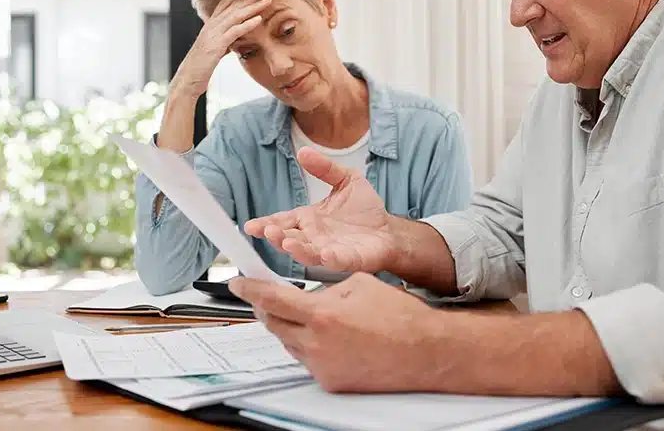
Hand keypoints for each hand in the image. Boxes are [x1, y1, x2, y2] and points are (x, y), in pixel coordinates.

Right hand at [173, 0, 271, 98]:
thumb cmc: (201, 66)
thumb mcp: (214, 49)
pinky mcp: (216, 45)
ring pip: (235, 15)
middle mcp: (211, 25)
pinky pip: (234, 31)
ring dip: (253, 7)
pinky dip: (247, 24)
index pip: (228, 3)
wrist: (187, 79)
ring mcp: (213, 34)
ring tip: (268, 0)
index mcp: (211, 24)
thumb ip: (224, 41)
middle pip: (234, 5)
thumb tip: (235, 38)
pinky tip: (258, 20)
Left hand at [229, 273, 448, 391]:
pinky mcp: (330, 382)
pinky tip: (332, 336)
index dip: (249, 289)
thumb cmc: (399, 315)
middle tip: (269, 295)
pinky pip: (307, 359)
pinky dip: (310, 344)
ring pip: (290, 342)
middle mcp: (316, 343)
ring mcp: (321, 366)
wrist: (425, 351)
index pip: (270, 299)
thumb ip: (326, 287)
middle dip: (266, 307)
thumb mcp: (358, 283)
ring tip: (317, 315)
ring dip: (292, 326)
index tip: (237, 281)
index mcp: (321, 314)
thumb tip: (309, 292)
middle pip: (273, 323)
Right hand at [244, 147, 398, 272]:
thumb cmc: (365, 210)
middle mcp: (314, 237)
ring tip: (287, 242)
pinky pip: (335, 261)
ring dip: (295, 249)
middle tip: (268, 231)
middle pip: (288, 239)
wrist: (390, 229)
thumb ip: (325, 168)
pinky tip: (323, 253)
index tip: (251, 226)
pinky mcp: (348, 260)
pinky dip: (328, 259)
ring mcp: (329, 250)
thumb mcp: (345, 180)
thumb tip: (304, 152)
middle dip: (276, 237)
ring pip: (306, 253)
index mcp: (309, 219)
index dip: (266, 224)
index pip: (282, 221)